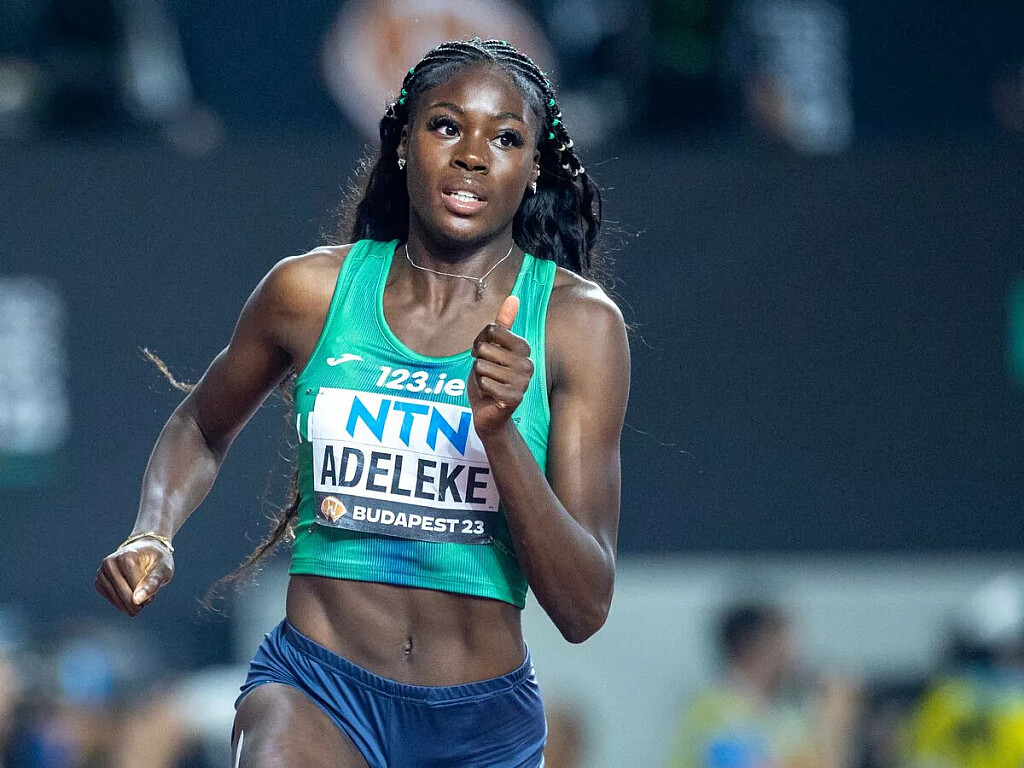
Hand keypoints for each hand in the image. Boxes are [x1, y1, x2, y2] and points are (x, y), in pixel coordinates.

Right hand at [94, 538, 174, 616]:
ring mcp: (102, 572)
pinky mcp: (99, 581)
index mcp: (126, 556)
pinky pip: (111, 600)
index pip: (136, 587)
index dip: (148, 594)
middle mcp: (110, 563)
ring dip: (131, 603)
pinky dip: (123, 602)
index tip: (154, 588)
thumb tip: (136, 601)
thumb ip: (152, 583)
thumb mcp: (163, 569)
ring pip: (116, 599)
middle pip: (124, 595)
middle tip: (147, 597)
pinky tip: (130, 594)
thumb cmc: (157, 560)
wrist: (146, 551)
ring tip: (140, 594)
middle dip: (138, 602)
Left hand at [468, 295, 533, 436]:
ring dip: (478, 377)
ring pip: (481, 366)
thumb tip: (514, 297)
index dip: (479, 342)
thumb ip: (502, 325)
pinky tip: (489, 395)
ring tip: (489, 385)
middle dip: (478, 361)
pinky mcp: (514, 398)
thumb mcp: (492, 348)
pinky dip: (481, 389)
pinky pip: (484, 382)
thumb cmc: (490, 378)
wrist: (488, 412)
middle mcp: (527, 364)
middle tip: (487, 374)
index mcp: (524, 348)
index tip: (485, 355)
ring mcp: (523, 382)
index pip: (491, 330)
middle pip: (484, 348)